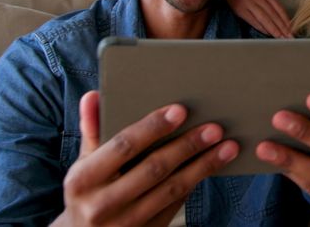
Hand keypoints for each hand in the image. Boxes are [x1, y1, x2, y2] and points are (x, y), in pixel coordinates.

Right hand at [52, 91, 239, 225]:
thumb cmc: (86, 193)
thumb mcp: (82, 163)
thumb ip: (92, 130)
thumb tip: (94, 96)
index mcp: (83, 180)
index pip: (123, 146)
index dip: (152, 127)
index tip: (180, 110)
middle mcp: (102, 205)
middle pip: (154, 169)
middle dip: (187, 146)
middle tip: (215, 129)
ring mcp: (125, 224)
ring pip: (171, 190)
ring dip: (203, 166)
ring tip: (227, 147)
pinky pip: (175, 206)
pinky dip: (195, 183)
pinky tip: (212, 166)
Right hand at [222, 0, 293, 37]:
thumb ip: (265, 4)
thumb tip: (278, 21)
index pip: (278, 7)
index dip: (286, 19)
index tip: (292, 29)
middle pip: (273, 13)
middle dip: (282, 27)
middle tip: (289, 37)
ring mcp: (247, 0)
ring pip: (264, 17)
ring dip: (273, 29)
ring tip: (280, 38)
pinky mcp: (239, 8)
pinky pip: (253, 20)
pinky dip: (261, 27)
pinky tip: (267, 33)